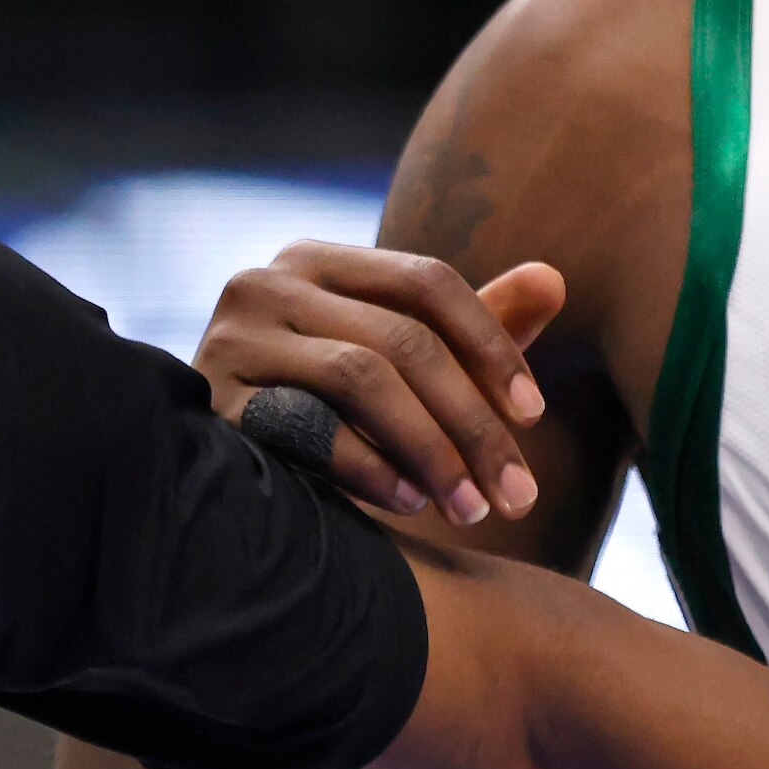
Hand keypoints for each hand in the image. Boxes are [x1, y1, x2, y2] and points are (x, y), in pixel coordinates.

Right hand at [196, 240, 563, 528]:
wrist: (217, 475)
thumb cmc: (328, 411)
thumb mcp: (406, 362)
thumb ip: (476, 324)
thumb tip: (555, 278)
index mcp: (318, 260)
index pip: (427, 280)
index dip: (490, 345)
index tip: (535, 415)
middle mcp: (266, 282)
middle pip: (401, 338)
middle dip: (472, 422)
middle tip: (517, 494)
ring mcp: (231, 340)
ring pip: (360, 376)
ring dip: (431, 449)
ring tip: (471, 508)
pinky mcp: (213, 403)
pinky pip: (308, 429)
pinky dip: (370, 468)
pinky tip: (410, 504)